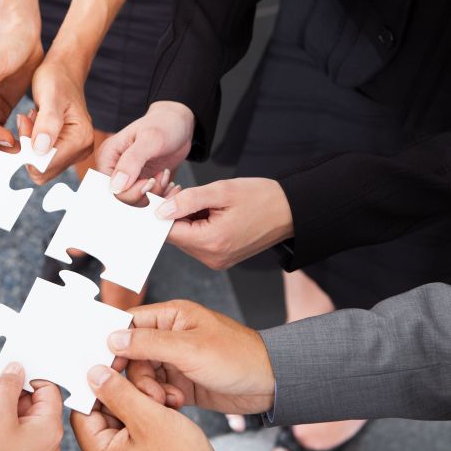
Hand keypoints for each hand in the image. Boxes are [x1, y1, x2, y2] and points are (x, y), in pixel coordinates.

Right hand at [0, 362, 63, 450]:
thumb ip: (8, 386)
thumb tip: (17, 368)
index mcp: (50, 427)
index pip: (47, 388)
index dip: (26, 377)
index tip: (4, 374)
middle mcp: (48, 438)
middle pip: (34, 399)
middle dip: (8, 389)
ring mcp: (35, 448)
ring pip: (22, 412)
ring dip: (1, 402)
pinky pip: (16, 427)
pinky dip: (1, 417)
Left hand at [25, 58, 93, 181]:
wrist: (64, 72)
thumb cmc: (57, 79)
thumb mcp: (50, 97)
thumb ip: (47, 123)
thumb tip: (40, 149)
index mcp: (81, 139)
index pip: (45, 165)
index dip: (27, 150)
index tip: (25, 121)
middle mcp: (82, 149)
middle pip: (43, 171)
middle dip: (28, 149)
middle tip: (28, 120)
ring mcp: (75, 152)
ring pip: (41, 167)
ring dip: (30, 146)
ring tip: (33, 120)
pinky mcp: (67, 151)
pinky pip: (43, 160)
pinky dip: (33, 145)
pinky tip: (36, 126)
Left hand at [72, 366, 226, 450]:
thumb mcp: (149, 419)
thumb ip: (119, 393)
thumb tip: (93, 375)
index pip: (84, 412)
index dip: (96, 388)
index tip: (112, 368)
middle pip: (106, 414)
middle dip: (129, 395)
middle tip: (151, 389)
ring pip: (126, 419)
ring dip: (145, 403)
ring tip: (167, 400)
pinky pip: (139, 430)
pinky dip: (153, 416)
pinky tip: (171, 408)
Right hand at [96, 101, 194, 194]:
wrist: (180, 124)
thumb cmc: (164, 124)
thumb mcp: (150, 139)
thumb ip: (132, 161)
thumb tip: (115, 186)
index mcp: (108, 156)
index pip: (107, 187)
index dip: (128, 192)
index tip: (149, 182)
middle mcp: (114, 169)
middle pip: (120, 199)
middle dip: (144, 194)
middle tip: (160, 178)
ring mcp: (128, 178)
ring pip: (135, 202)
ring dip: (154, 194)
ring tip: (165, 175)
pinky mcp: (141, 183)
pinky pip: (147, 200)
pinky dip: (160, 196)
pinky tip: (168, 182)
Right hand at [107, 300, 275, 414]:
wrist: (271, 385)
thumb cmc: (239, 357)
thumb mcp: (190, 349)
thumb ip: (149, 343)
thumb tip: (114, 338)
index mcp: (171, 316)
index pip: (129, 323)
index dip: (115, 343)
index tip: (109, 364)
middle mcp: (170, 336)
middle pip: (132, 354)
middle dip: (138, 376)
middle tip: (151, 392)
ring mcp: (175, 360)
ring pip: (143, 375)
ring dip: (151, 391)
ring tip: (169, 399)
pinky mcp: (181, 381)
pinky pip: (157, 390)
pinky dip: (162, 399)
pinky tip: (176, 404)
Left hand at [156, 178, 294, 269]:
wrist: (290, 211)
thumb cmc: (261, 197)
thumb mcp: (221, 191)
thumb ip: (187, 200)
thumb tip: (160, 210)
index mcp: (211, 242)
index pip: (169, 231)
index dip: (161, 211)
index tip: (163, 192)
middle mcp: (212, 258)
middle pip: (176, 236)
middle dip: (173, 213)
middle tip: (179, 189)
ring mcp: (217, 260)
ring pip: (186, 238)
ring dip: (185, 218)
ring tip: (199, 199)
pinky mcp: (221, 258)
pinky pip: (198, 242)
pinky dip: (196, 225)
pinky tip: (206, 210)